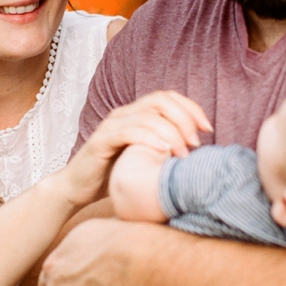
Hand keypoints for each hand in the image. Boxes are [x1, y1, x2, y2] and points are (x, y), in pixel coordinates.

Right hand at [60, 91, 211, 208]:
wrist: (78, 189)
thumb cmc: (115, 174)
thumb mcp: (146, 158)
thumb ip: (166, 148)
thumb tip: (199, 150)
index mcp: (137, 114)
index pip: (168, 97)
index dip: (191, 108)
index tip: (208, 128)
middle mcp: (124, 113)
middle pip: (161, 100)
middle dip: (184, 118)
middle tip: (196, 142)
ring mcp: (112, 125)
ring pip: (147, 115)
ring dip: (171, 132)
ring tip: (182, 153)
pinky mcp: (101, 140)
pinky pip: (128, 131)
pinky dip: (149, 138)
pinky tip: (163, 151)